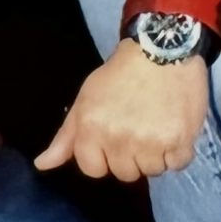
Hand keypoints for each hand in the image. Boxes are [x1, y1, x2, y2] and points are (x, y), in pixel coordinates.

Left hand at [34, 42, 208, 181]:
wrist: (161, 48)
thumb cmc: (120, 74)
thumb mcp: (86, 100)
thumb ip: (66, 136)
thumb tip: (41, 165)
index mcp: (92, 131)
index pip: (93, 169)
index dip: (104, 155)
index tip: (115, 135)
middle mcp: (119, 141)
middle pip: (126, 173)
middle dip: (132, 154)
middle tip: (140, 126)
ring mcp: (151, 143)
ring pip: (153, 170)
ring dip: (157, 153)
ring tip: (159, 123)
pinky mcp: (179, 140)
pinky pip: (178, 163)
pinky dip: (179, 151)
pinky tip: (176, 127)